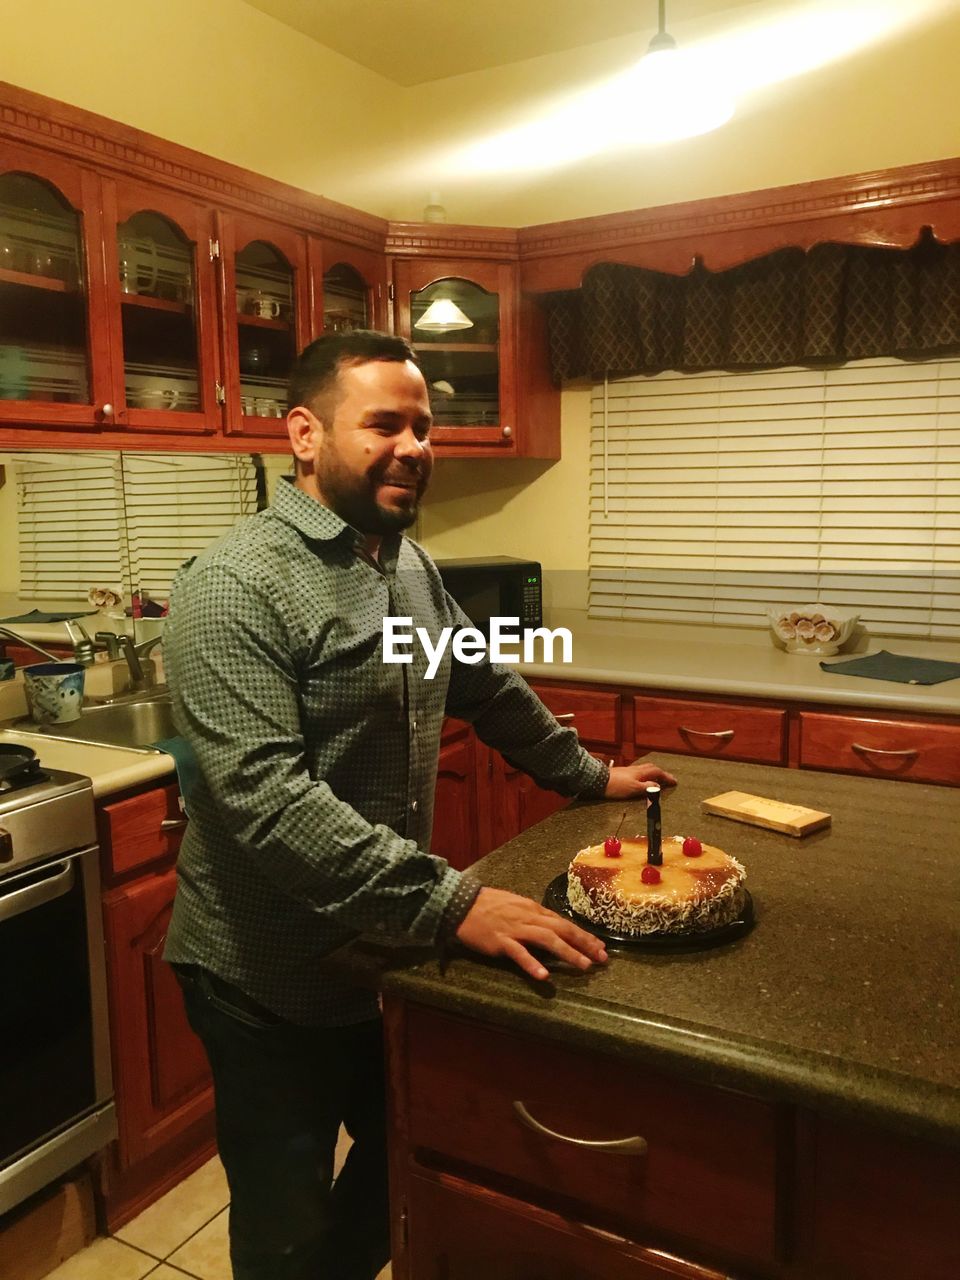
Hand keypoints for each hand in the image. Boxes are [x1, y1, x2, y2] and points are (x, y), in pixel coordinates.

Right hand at [455, 887, 607, 981]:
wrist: (462, 904)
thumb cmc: (489, 905)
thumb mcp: (516, 906)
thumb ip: (534, 916)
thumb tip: (553, 926)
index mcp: (533, 909)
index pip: (564, 923)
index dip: (584, 935)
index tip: (600, 946)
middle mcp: (529, 917)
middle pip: (562, 930)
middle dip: (584, 943)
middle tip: (602, 958)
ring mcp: (515, 929)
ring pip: (547, 940)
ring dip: (568, 952)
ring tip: (584, 966)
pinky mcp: (501, 941)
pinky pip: (519, 953)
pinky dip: (532, 964)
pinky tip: (544, 976)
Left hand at [603, 762, 676, 798]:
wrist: (598, 780)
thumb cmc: (617, 786)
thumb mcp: (634, 789)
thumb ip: (647, 787)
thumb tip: (659, 786)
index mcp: (641, 772)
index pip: (658, 772)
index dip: (667, 777)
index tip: (675, 782)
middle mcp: (636, 769)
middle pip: (651, 768)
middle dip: (660, 773)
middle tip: (667, 779)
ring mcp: (628, 771)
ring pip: (644, 769)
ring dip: (652, 773)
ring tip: (655, 779)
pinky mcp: (622, 773)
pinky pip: (638, 772)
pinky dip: (644, 775)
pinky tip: (640, 780)